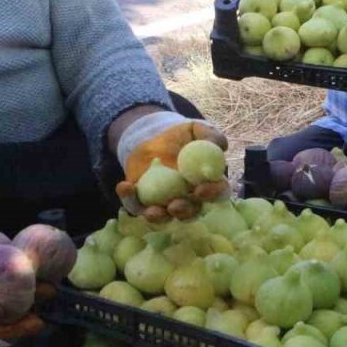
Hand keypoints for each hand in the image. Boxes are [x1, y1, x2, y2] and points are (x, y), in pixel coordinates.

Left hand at [113, 112, 229, 220]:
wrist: (153, 136)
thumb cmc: (180, 136)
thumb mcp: (195, 129)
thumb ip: (210, 135)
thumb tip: (221, 145)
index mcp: (207, 182)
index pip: (217, 193)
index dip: (212, 194)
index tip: (201, 189)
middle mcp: (189, 198)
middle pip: (191, 211)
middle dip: (184, 211)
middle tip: (175, 205)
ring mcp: (165, 202)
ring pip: (165, 217)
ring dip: (159, 217)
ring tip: (152, 212)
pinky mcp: (143, 201)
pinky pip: (136, 204)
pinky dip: (129, 198)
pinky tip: (125, 186)